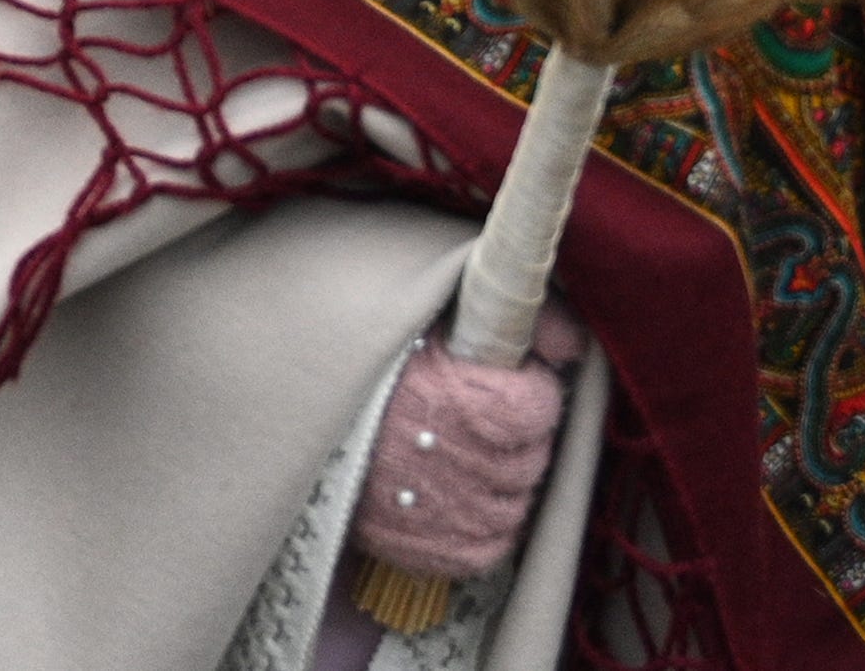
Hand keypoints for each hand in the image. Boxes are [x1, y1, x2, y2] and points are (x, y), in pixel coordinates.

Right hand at [348, 335, 574, 587]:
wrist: (292, 411)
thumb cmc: (366, 361)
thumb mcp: (432, 316)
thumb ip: (515, 317)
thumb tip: (571, 347)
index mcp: (457, 396)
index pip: (537, 408)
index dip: (526, 391)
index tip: (499, 381)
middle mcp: (453, 458)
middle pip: (530, 458)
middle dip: (515, 439)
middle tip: (474, 418)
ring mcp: (440, 510)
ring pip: (513, 505)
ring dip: (499, 483)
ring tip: (460, 456)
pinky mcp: (424, 547)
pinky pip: (488, 548)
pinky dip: (481, 527)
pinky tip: (455, 498)